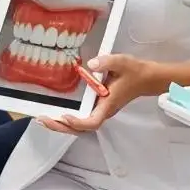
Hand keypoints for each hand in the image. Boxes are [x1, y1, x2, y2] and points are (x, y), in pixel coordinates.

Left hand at [39, 54, 163, 133]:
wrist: (146, 77)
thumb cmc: (134, 71)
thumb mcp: (121, 62)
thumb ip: (106, 62)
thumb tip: (90, 65)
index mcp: (108, 105)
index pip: (93, 122)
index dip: (78, 123)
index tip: (65, 116)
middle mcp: (103, 111)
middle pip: (81, 128)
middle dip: (61, 126)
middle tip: (42, 120)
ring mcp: (101, 110)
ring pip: (80, 125)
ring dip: (62, 124)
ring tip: (44, 119)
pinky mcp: (98, 107)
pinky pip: (81, 118)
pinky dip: (68, 119)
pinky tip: (56, 114)